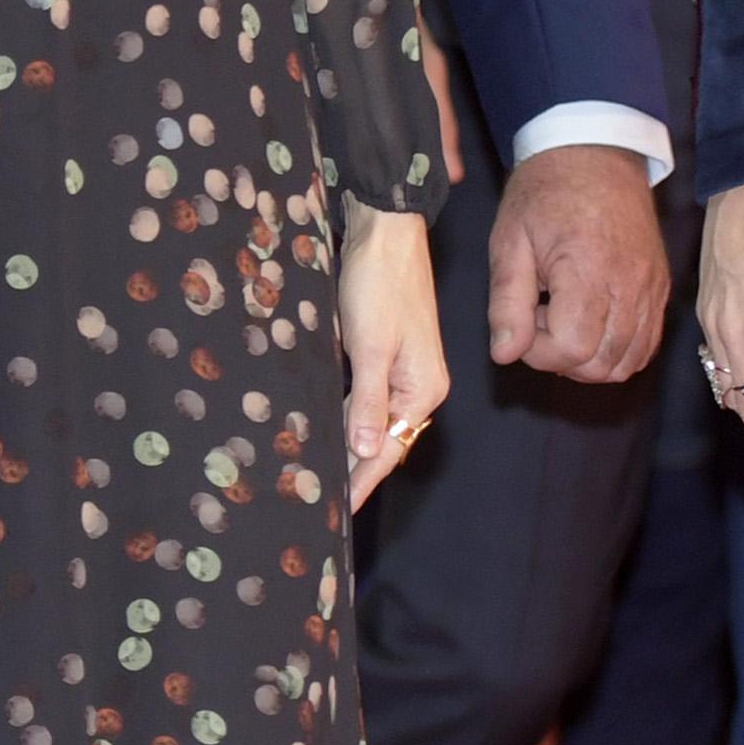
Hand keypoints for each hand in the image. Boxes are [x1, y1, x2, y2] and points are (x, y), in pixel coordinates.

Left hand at [341, 208, 446, 505]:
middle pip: (384, 440)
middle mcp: (418, 386)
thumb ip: (367, 400)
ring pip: (374, 421)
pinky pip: (367, 399)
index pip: (388, 449)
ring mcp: (404, 370)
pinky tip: (328, 431)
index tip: (338, 512)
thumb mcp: (370, 346)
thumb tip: (366, 450)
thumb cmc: (379, 285)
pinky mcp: (385, 354)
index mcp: (423, 389)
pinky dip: (348, 418)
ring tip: (321, 478)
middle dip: (355, 470)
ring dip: (350, 447)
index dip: (362, 481)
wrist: (385, 232)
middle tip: (320, 504)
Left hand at [487, 145, 670, 382]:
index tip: (524, 321)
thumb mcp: (510, 242)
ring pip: (627, 362)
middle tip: (542, 318)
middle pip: (602, 364)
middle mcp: (629, 285)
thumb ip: (507, 303)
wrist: (594, 153)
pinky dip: (618, 351)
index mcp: (587, 270)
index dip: (538, 351)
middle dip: (562, 357)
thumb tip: (505, 354)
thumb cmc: (546, 193)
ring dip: (590, 360)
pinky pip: (647, 344)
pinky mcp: (660, 288)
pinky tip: (591, 324)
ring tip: (566, 320)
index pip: (571, 349)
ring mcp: (651, 288)